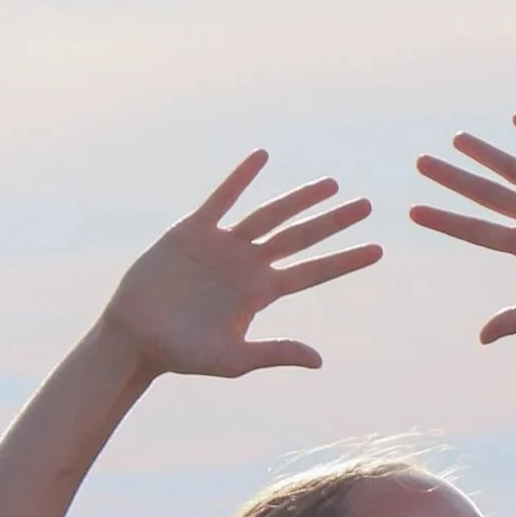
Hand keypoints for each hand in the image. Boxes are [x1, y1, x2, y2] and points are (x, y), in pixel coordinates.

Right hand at [101, 154, 379, 377]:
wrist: (138, 337)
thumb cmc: (184, 355)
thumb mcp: (234, 359)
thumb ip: (276, 353)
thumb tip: (319, 359)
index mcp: (262, 293)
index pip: (314, 272)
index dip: (346, 261)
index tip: (378, 250)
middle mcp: (249, 265)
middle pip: (301, 237)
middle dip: (334, 222)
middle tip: (367, 205)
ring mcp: (223, 245)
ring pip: (270, 215)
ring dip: (299, 198)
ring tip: (331, 184)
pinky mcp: (193, 231)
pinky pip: (222, 199)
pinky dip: (241, 178)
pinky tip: (262, 157)